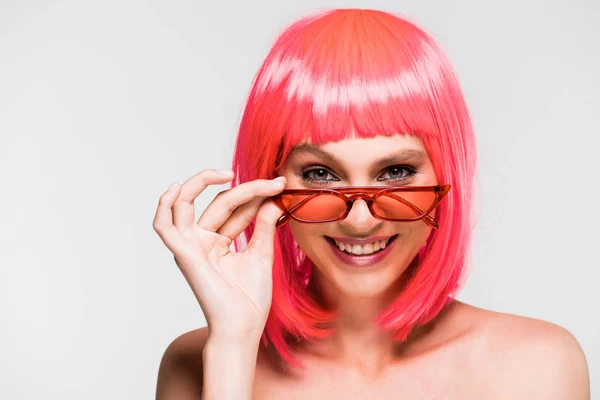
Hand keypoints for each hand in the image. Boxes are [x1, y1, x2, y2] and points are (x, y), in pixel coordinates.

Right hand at [153, 169, 286, 340]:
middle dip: (247, 189)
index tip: (279, 185)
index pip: (234, 208)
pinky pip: (164, 226)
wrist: (243, 327)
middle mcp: (201, 241)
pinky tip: (177, 188)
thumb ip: (263, 226)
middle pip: (219, 202)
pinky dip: (164, 206)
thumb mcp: (261, 255)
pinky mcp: (183, 254)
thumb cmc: (249, 299)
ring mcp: (190, 246)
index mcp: (217, 242)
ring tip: (228, 174)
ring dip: (202, 183)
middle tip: (272, 183)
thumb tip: (271, 200)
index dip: (256, 194)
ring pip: (186, 204)